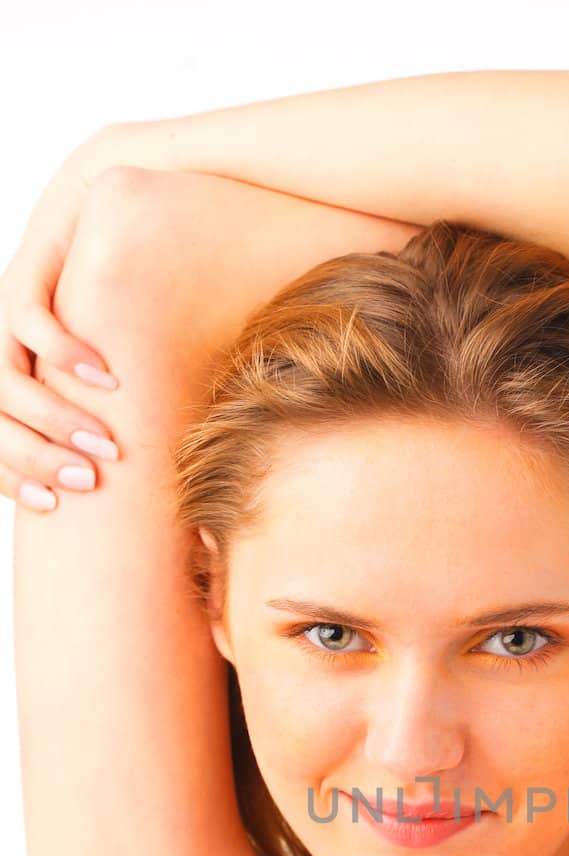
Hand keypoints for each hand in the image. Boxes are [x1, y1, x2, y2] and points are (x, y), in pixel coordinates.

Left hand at [0, 135, 123, 509]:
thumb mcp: (108, 380)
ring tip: (105, 443)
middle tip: (89, 482)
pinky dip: (66, 354)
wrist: (111, 219)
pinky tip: (108, 378)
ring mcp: (3, 311)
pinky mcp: (25, 272)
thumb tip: (136, 488)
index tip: (53, 504)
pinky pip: (30, 321)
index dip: (10, 477)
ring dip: (55, 418)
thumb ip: (105, 424)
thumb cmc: (124, 313)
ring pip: (4, 378)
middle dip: (37, 458)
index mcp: (5, 379)